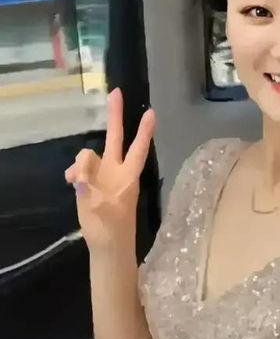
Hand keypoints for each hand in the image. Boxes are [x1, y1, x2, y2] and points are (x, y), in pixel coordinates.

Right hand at [64, 87, 155, 250]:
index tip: (151, 112)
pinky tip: (69, 183)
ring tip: (76, 182)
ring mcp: (101, 175)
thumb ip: (90, 188)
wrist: (106, 246)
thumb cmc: (113, 230)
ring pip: (88, 155)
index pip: (138, 149)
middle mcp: (116, 170)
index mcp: (128, 176)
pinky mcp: (87, 183)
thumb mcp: (103, 210)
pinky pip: (77, 169)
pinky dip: (72, 173)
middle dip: (115, 115)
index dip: (144, 132)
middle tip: (116, 91)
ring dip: (80, 163)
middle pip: (116, 137)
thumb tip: (78, 170)